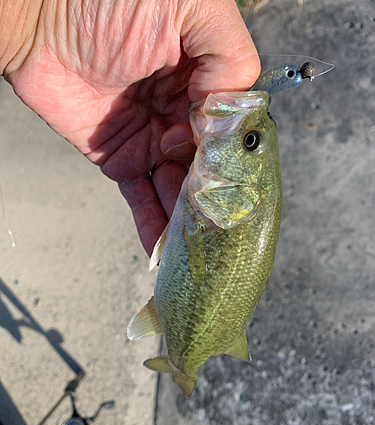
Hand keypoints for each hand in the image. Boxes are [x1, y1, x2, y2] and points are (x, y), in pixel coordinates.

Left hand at [2, 0, 259, 254]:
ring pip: (180, 189)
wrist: (38, 17)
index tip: (233, 184)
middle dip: (214, 199)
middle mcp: (183, 113)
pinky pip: (143, 198)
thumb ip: (228, 57)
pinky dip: (156, 225)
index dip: (234, 159)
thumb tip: (227, 116)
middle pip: (209, 168)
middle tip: (219, 229)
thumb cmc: (108, 0)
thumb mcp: (190, 8)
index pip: (233, 131)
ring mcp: (153, 140)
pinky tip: (168, 250)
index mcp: (206, 80)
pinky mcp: (121, 160)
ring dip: (190, 220)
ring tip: (200, 247)